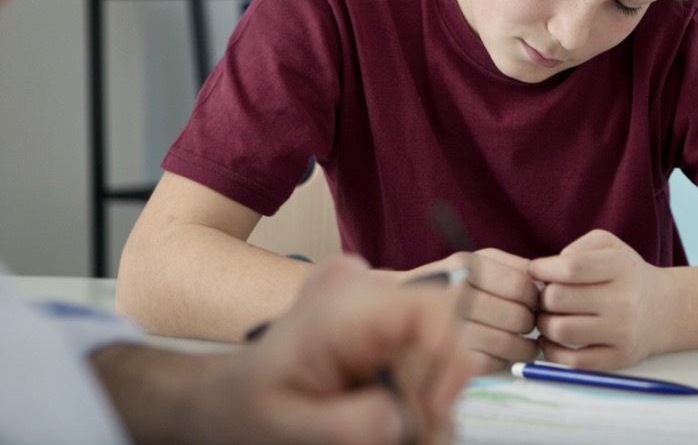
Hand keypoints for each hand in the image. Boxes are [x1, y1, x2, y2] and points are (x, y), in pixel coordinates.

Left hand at [217, 255, 469, 443]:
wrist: (223, 399)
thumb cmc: (243, 411)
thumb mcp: (287, 429)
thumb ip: (350, 426)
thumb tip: (409, 421)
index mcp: (341, 307)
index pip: (429, 310)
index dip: (448, 361)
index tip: (430, 415)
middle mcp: (367, 292)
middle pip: (439, 341)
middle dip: (429, 400)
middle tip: (395, 439)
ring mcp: (377, 304)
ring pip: (436, 358)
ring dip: (419, 406)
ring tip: (375, 431)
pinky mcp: (382, 322)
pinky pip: (422, 361)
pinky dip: (410, 400)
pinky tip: (377, 414)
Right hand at [416, 248, 539, 373]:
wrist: (401, 300)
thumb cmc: (454, 280)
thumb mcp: (481, 261)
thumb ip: (516, 267)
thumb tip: (548, 286)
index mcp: (469, 265)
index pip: (522, 287)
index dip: (536, 299)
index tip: (534, 303)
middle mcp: (457, 293)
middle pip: (517, 317)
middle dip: (529, 324)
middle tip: (527, 325)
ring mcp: (449, 326)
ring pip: (507, 343)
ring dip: (523, 348)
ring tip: (523, 343)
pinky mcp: (446, 355)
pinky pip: (490, 363)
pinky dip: (502, 361)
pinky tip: (499, 353)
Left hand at [528, 229, 668, 369]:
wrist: (665, 310)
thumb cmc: (626, 275)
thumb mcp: (610, 246)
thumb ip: (578, 248)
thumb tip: (546, 272)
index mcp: (621, 267)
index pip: (571, 267)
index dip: (543, 268)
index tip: (535, 270)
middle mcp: (625, 300)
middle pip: (559, 299)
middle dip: (541, 297)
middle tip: (543, 297)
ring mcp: (623, 332)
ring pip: (560, 330)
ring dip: (543, 324)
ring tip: (547, 317)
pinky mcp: (619, 358)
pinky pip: (572, 361)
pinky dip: (551, 351)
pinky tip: (551, 340)